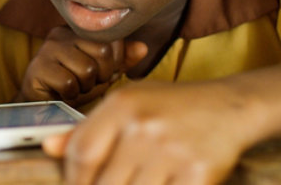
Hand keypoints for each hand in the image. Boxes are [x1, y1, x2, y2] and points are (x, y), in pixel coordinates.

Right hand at [16, 26, 146, 106]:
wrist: (41, 105)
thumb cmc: (73, 85)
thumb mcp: (102, 72)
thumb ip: (122, 59)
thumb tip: (142, 48)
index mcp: (78, 30)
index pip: (111, 39)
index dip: (113, 62)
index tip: (102, 73)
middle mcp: (61, 33)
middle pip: (102, 51)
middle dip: (101, 75)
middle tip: (88, 82)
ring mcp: (47, 49)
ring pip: (86, 68)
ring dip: (85, 86)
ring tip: (75, 87)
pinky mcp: (37, 68)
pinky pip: (68, 83)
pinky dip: (70, 94)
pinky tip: (62, 93)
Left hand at [43, 81, 260, 184]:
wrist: (230, 107)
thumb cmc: (173, 107)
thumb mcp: (128, 104)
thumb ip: (88, 128)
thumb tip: (49, 147)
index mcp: (122, 104)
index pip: (82, 154)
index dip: (74, 181)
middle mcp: (143, 125)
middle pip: (104, 184)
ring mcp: (171, 150)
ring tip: (141, 182)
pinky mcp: (197, 173)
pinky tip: (164, 184)